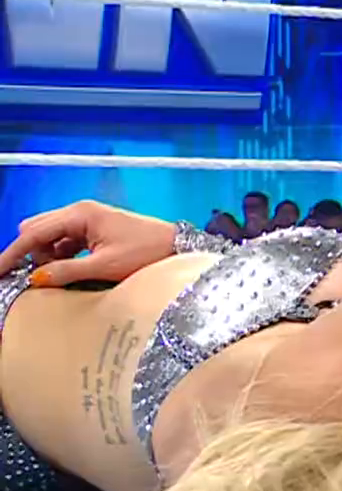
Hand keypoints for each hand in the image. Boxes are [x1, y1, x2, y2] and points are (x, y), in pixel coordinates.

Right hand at [0, 201, 176, 287]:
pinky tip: (67, 270)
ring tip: (57, 276)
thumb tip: (35, 279)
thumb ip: (67, 271)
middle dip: (30, 253)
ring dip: (46, 256)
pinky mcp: (93, 230)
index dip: (12, 253)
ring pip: (48, 236)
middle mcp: (79, 212)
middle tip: (34, 277)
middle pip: (36, 230)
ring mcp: (86, 219)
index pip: (33, 233)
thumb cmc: (145, 253)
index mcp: (79, 214)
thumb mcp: (104, 266)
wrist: (176, 246)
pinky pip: (63, 241)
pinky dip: (59, 255)